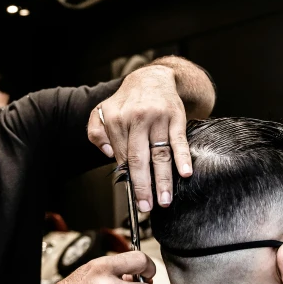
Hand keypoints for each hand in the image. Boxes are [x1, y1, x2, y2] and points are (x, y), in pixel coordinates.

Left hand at [88, 64, 191, 211]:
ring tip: (165, 200)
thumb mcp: (102, 112)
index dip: (128, 179)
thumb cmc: (127, 101)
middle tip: (146, 206)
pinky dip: (183, 157)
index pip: (122, 156)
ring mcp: (158, 118)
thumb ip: (96, 133)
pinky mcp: (176, 117)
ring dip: (164, 180)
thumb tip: (109, 155)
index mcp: (116, 120)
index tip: (133, 198)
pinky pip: (179, 140)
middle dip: (143, 186)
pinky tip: (186, 173)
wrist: (152, 76)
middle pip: (139, 159)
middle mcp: (136, 118)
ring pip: (160, 154)